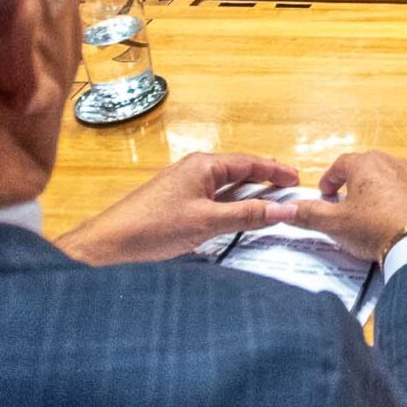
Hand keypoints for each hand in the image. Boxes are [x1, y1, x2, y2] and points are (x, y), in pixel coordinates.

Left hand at [55, 151, 298, 264]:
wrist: (109, 243)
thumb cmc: (156, 227)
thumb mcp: (208, 222)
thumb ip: (248, 214)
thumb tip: (286, 209)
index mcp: (204, 165)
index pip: (250, 162)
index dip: (275, 171)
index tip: (298, 179)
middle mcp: (195, 169)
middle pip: (239, 170)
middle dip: (264, 178)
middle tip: (289, 188)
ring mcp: (184, 185)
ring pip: (225, 184)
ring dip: (248, 192)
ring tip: (271, 200)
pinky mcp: (176, 202)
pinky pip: (213, 196)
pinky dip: (231, 203)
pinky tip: (238, 213)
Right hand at [264, 150, 406, 261]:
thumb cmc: (372, 229)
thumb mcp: (335, 224)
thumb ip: (309, 214)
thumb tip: (286, 209)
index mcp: (364, 166)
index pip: (341, 165)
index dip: (331, 178)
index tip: (325, 193)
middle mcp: (390, 163)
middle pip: (367, 165)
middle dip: (355, 179)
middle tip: (346, 199)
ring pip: (394, 169)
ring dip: (383, 178)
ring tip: (373, 196)